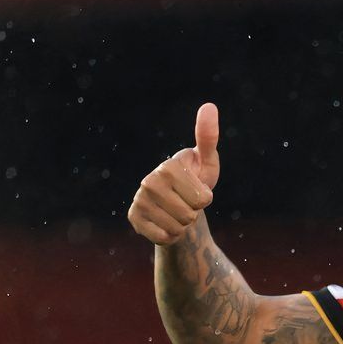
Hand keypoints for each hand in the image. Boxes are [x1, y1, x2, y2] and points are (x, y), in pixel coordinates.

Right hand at [128, 103, 221, 244]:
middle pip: (190, 215)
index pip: (203, 199)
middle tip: (185, 202)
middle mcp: (149, 181)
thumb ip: (208, 137)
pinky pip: (164, 237)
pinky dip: (171, 235)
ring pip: (178, 227)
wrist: (177, 203)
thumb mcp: (207, 161)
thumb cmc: (196, 180)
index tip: (196, 189)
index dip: (205, 199)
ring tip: (176, 211)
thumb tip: (209, 106)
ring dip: (183, 225)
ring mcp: (139, 200)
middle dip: (194, 213)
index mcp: (169, 167)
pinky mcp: (134, 218)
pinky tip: (165, 222)